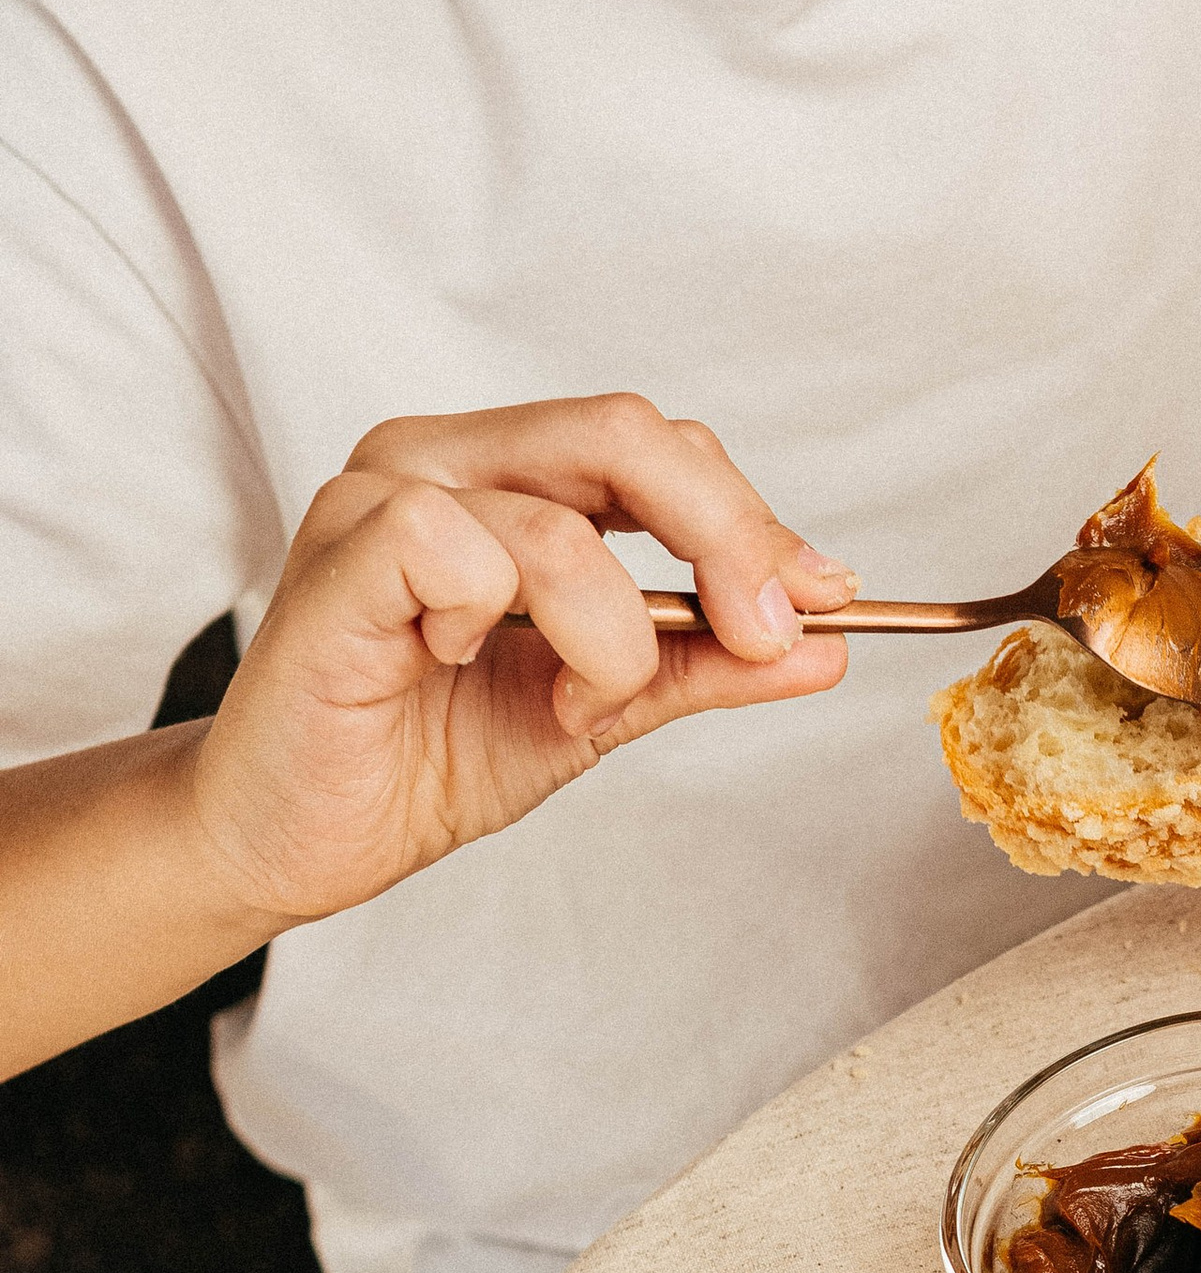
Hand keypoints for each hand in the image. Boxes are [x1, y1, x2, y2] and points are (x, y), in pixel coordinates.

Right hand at [190, 394, 851, 929]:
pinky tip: (457, 665)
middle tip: (763, 632)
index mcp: (513, 476)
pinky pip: (454, 545)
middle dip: (727, 539)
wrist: (303, 839)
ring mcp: (384, 491)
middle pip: (627, 433)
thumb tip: (825, 645)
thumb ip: (703, 666)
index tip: (825, 606)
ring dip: (608, 635)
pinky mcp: (340, 550)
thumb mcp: (602, 710)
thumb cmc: (424, 757)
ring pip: (559, 518)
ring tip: (575, 701)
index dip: (754, 523)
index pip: (661, 448)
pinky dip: (495, 620)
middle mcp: (449, 458)